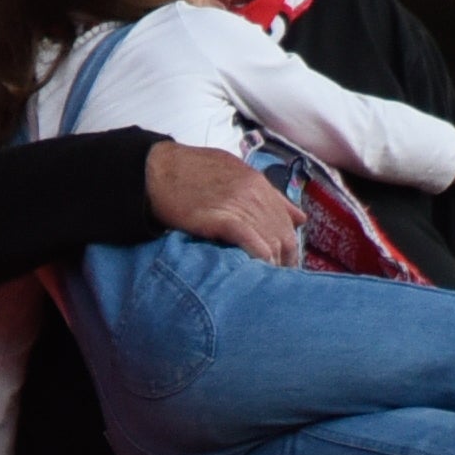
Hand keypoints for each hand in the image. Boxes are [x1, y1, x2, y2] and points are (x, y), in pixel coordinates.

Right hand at [145, 142, 304, 265]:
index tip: (284, 264)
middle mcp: (254, 193)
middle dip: (285, 261)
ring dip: (272, 266)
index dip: (289, 247)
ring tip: (266, 284)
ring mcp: (239, 204)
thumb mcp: (233, 173)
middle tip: (277, 281)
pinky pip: (253, 244)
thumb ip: (268, 195)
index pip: (287, 222)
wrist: (154, 170)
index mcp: (258, 183)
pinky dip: (260, 260)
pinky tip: (257, 274)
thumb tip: (300, 217)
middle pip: (284, 235)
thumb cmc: (189, 172)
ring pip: (271, 242)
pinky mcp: (222, 218)